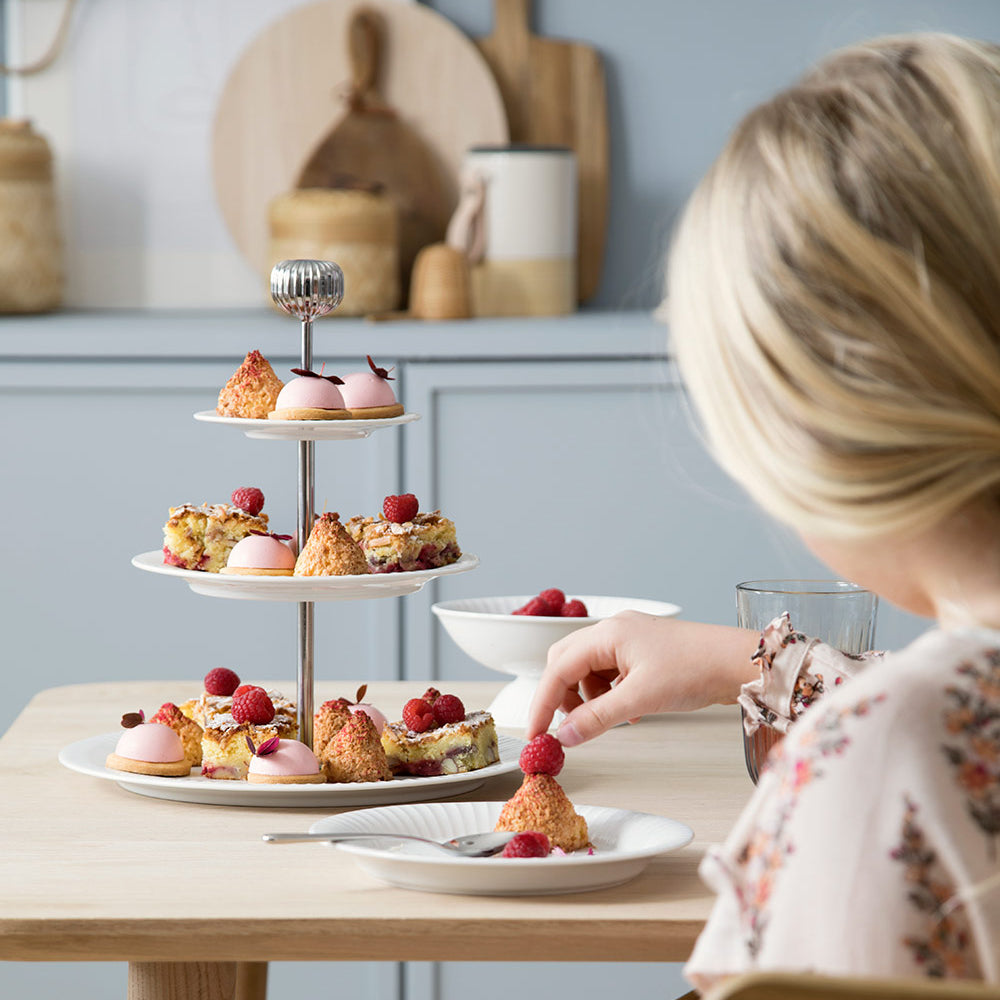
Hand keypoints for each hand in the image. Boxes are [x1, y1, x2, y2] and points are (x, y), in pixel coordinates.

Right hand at [526, 612, 760, 745]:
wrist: (738, 662)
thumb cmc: (696, 670)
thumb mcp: (641, 699)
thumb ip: (597, 718)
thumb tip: (564, 738)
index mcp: (607, 633)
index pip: (557, 668)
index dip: (542, 703)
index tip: (535, 734)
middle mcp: (613, 630)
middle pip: (566, 663)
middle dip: (564, 697)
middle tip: (572, 727)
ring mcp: (628, 638)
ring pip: (588, 670)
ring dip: (589, 697)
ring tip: (611, 718)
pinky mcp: (642, 650)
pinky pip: (609, 672)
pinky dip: (609, 693)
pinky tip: (628, 711)